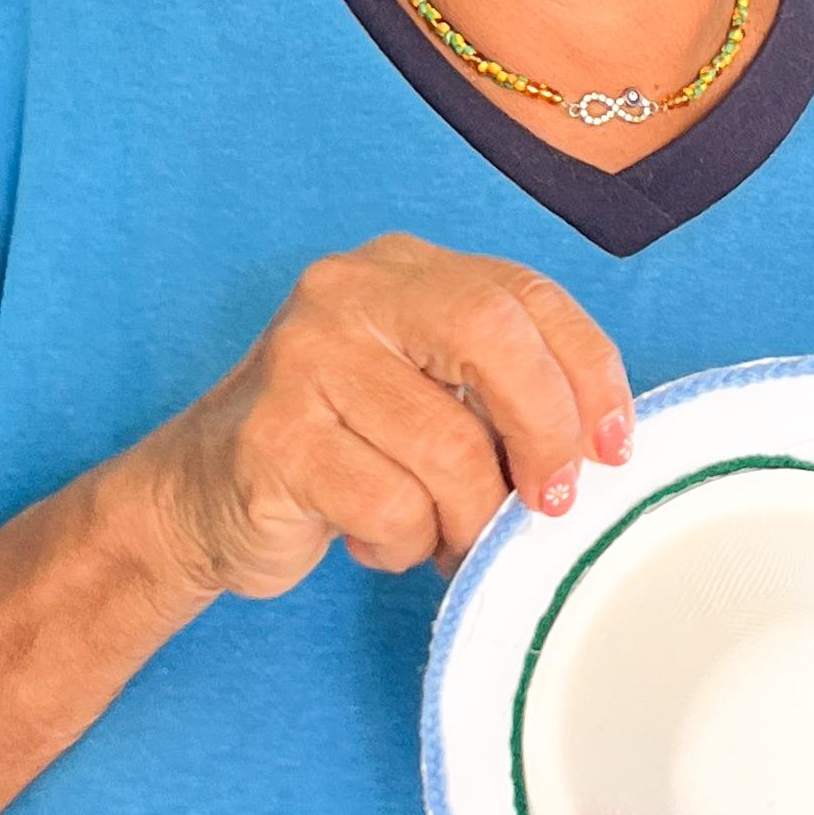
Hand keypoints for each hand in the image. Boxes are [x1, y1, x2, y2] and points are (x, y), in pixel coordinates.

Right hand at [121, 235, 631, 596]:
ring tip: (444, 538)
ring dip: (468, 519)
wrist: (199, 498)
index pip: (526, 295)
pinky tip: (380, 540)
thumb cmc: (342, 453)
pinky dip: (406, 544)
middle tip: (551, 503)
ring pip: (448, 447)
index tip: (614, 448)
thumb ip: (502, 392)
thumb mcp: (428, 397)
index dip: (589, 372)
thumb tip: (602, 448)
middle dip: (545, 432)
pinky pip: (391, 505)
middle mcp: (347, 293)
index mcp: (403, 270)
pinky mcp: (271, 438)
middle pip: (492, 338)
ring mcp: (301, 359)